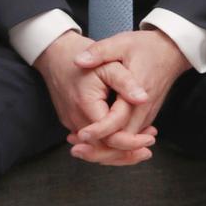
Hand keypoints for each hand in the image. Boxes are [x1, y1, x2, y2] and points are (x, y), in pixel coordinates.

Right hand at [33, 30, 155, 164]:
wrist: (55, 52)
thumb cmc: (83, 54)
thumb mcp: (109, 62)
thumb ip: (126, 82)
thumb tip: (144, 99)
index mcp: (86, 104)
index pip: (110, 136)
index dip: (131, 142)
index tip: (150, 139)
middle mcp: (75, 118)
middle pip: (102, 148)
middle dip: (126, 153)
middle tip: (148, 151)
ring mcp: (70, 121)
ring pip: (95, 147)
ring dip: (117, 151)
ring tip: (140, 149)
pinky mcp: (69, 120)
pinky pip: (89, 138)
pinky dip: (106, 142)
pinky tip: (123, 138)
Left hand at [68, 30, 191, 160]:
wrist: (171, 51)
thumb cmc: (146, 47)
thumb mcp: (121, 43)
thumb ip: (100, 52)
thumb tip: (78, 61)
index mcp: (137, 92)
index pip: (118, 121)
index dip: (98, 131)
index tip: (80, 135)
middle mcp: (144, 110)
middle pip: (122, 141)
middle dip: (99, 149)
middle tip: (75, 149)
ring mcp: (146, 116)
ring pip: (126, 144)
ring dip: (105, 150)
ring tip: (80, 150)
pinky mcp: (145, 117)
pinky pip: (129, 137)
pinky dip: (113, 144)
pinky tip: (94, 142)